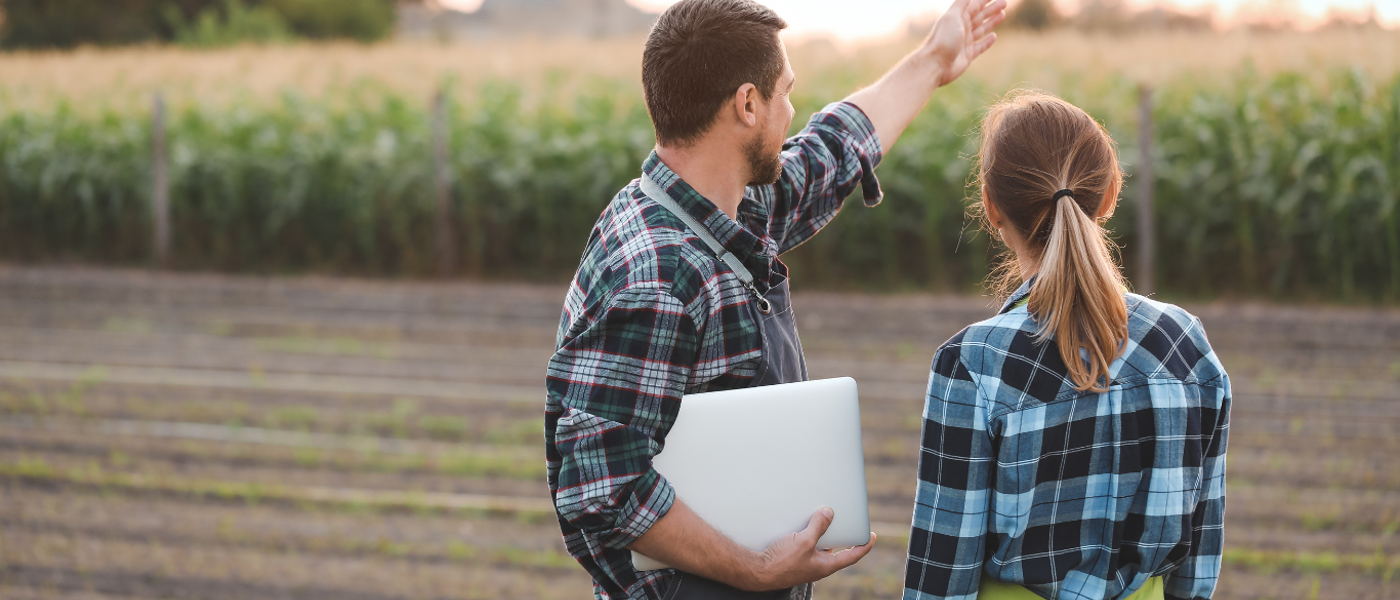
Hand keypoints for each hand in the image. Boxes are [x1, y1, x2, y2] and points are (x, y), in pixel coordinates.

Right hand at [741, 508, 876, 590]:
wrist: (759, 571)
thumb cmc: (782, 562)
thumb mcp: (804, 541)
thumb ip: (818, 527)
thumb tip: (829, 514)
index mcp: (826, 566)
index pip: (852, 556)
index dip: (864, 546)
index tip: (871, 537)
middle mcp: (818, 566)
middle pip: (836, 550)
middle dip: (840, 536)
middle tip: (844, 523)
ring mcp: (806, 564)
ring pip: (820, 547)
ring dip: (822, 534)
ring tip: (821, 519)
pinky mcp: (795, 560)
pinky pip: (807, 546)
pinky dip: (809, 536)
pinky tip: (802, 526)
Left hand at [923, 0, 1006, 86]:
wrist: (935, 64)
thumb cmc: (943, 39)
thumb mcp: (952, 16)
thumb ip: (962, 4)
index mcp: (958, 18)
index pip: (974, 5)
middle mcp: (961, 29)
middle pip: (979, 16)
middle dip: (991, 9)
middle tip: (1004, 3)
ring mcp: (964, 42)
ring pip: (981, 29)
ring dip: (991, 22)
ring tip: (1002, 14)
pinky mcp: (967, 55)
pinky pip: (980, 46)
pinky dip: (987, 41)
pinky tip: (994, 36)